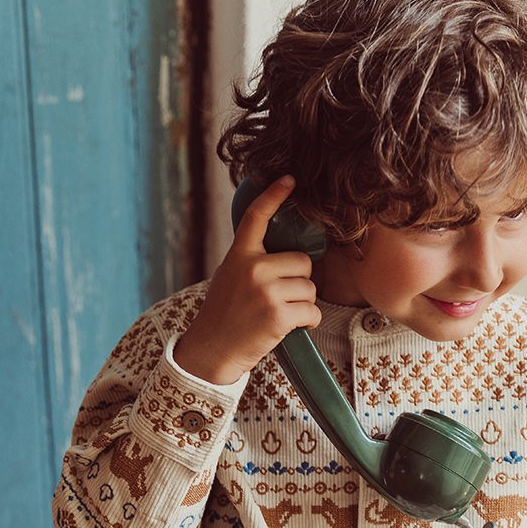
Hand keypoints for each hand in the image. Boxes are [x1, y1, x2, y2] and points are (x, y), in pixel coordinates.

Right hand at [173, 176, 321, 384]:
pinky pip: (313, 311)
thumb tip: (287, 253)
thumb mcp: (230, 276)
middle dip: (300, 280)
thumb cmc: (225, 314)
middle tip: (282, 297)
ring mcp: (266, 291)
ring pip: (310, 288)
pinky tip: (292, 326)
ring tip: (281, 313)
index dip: (275, 195)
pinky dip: (309, 321)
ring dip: (304, 303)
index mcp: (239, 255)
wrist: (213, 349)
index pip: (257, 217)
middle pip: (303, 262)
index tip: (290, 179)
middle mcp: (253, 268)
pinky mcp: (278, 315)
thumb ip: (252, 261)